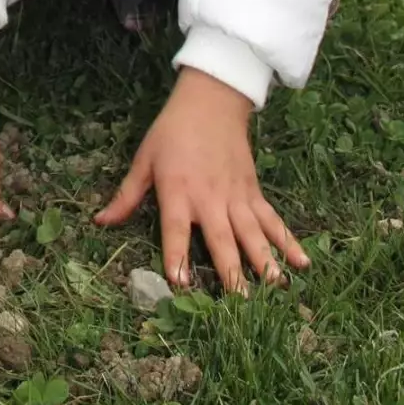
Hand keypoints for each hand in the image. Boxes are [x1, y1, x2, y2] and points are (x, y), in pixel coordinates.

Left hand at [95, 67, 310, 291]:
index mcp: (177, 191)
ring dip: (264, 261)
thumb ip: (126, 195)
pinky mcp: (253, 192)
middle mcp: (209, 198)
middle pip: (221, 238)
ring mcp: (235, 196)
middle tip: (240, 302)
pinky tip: (303, 262)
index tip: (180, 283)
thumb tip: (100, 222)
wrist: (210, 102)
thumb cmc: (172, 132)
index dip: (176, 255)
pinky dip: (288, 240)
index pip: (175, 229)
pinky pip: (272, 220)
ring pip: (252, 233)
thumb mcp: (144, 160)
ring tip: (276, 288)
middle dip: (230, 270)